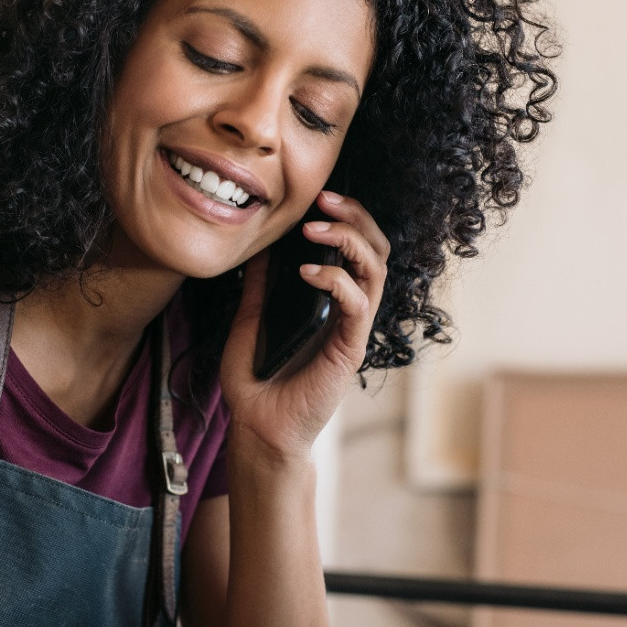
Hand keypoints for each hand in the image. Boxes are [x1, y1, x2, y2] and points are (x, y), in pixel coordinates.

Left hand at [220, 189, 389, 458]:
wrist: (258, 427)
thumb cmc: (256, 380)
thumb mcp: (249, 320)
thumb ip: (259, 287)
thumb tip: (259, 248)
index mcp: (330, 301)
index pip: (355, 249)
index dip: (346, 218)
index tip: (318, 199)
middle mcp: (348, 311)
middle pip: (376, 251)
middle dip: (357, 218)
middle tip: (326, 200)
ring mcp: (352, 328)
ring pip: (375, 271)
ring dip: (349, 240)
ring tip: (314, 229)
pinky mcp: (349, 348)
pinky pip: (357, 304)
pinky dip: (336, 280)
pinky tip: (307, 272)